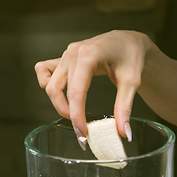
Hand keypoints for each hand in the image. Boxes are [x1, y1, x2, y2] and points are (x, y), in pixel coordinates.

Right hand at [34, 30, 151, 139]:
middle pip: (56, 88)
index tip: (83, 134)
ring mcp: (66, 54)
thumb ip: (124, 107)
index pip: (76, 91)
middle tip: (81, 130)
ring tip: (74, 114)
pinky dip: (47, 84)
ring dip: (57, 102)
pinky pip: (44, 71)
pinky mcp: (63, 57)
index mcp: (89, 55)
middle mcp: (73, 53)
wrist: (128, 42)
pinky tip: (62, 94)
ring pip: (48, 83)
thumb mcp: (131, 82)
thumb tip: (123, 133)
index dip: (77, 115)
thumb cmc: (131, 57)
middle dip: (66, 112)